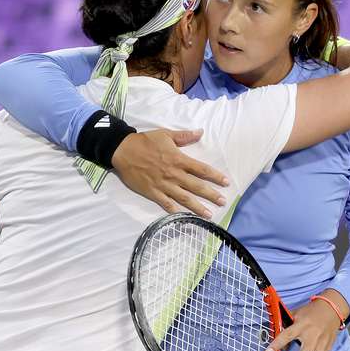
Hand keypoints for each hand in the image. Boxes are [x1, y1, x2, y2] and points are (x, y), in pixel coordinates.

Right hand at [112, 129, 229, 217]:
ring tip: (209, 215)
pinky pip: (166, 204)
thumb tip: (200, 132)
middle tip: (223, 202)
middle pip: (196, 186)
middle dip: (211, 194)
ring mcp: (163, 185)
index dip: (215, 176)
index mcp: (178, 159)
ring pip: (184, 198)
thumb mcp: (166, 134)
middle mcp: (174, 174)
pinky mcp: (152, 192)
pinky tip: (184, 217)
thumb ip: (184, 136)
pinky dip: (175, 211)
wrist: (123, 151)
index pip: (201, 169)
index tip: (226, 182)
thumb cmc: (145, 141)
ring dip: (198, 207)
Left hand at [265, 294, 348, 350]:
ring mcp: (322, 344)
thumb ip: (287, 328)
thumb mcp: (296, 314)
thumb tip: (279, 346)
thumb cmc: (311, 312)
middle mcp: (313, 336)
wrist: (332, 310)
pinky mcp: (328, 349)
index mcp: (302, 325)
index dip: (277, 344)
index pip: (287, 335)